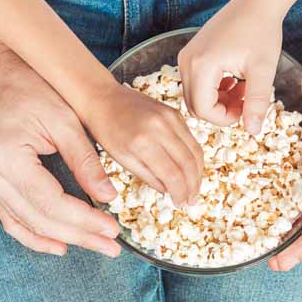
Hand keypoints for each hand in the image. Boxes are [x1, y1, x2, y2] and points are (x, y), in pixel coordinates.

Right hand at [0, 48, 122, 257]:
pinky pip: (11, 218)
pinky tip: (59, 244)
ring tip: (95, 247)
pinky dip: (34, 235)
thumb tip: (108, 197)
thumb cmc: (27, 87)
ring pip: (25, 224)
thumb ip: (85, 160)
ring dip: (61, 240)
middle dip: (79, 236)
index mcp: (8, 158)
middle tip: (112, 247)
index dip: (84, 221)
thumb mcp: (64, 118)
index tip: (113, 230)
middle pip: (40, 219)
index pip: (51, 202)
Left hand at [81, 83, 203, 205]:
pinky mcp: (175, 112)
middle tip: (191, 201)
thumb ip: (148, 176)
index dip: (180, 193)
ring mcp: (170, 117)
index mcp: (143, 142)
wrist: (103, 98)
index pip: (173, 175)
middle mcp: (161, 128)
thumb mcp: (122, 159)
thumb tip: (169, 191)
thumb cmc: (106, 130)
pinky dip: (194, 156)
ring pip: (195, 151)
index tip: (180, 204)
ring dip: (198, 173)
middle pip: (188, 163)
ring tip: (194, 188)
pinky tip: (190, 169)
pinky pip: (191, 138)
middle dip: (193, 186)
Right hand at [179, 0, 283, 133]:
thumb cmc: (262, 31)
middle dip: (220, 111)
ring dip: (217, 101)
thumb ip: (257, 103)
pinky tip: (234, 81)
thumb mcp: (263, 71)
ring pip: (194, 95)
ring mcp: (186, 56)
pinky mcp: (190, 53)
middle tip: (245, 102)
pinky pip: (195, 83)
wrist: (257, 2)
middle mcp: (187, 61)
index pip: (203, 109)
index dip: (224, 118)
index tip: (245, 111)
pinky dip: (213, 89)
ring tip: (242, 90)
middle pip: (195, 105)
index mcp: (202, 65)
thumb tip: (253, 132)